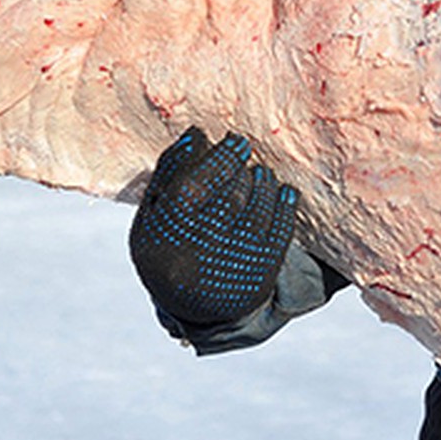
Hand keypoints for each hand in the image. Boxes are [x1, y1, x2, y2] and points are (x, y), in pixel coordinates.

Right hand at [129, 127, 297, 326]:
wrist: (194, 305)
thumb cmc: (172, 242)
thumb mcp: (156, 213)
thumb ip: (169, 173)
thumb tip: (196, 134)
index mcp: (161, 240)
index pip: (192, 189)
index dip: (218, 160)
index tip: (235, 140)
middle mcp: (193, 259)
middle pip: (228, 199)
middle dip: (240, 168)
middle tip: (245, 149)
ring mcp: (227, 271)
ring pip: (256, 214)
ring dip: (263, 184)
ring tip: (262, 173)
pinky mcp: (258, 278)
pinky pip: (278, 234)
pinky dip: (285, 207)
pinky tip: (285, 191)